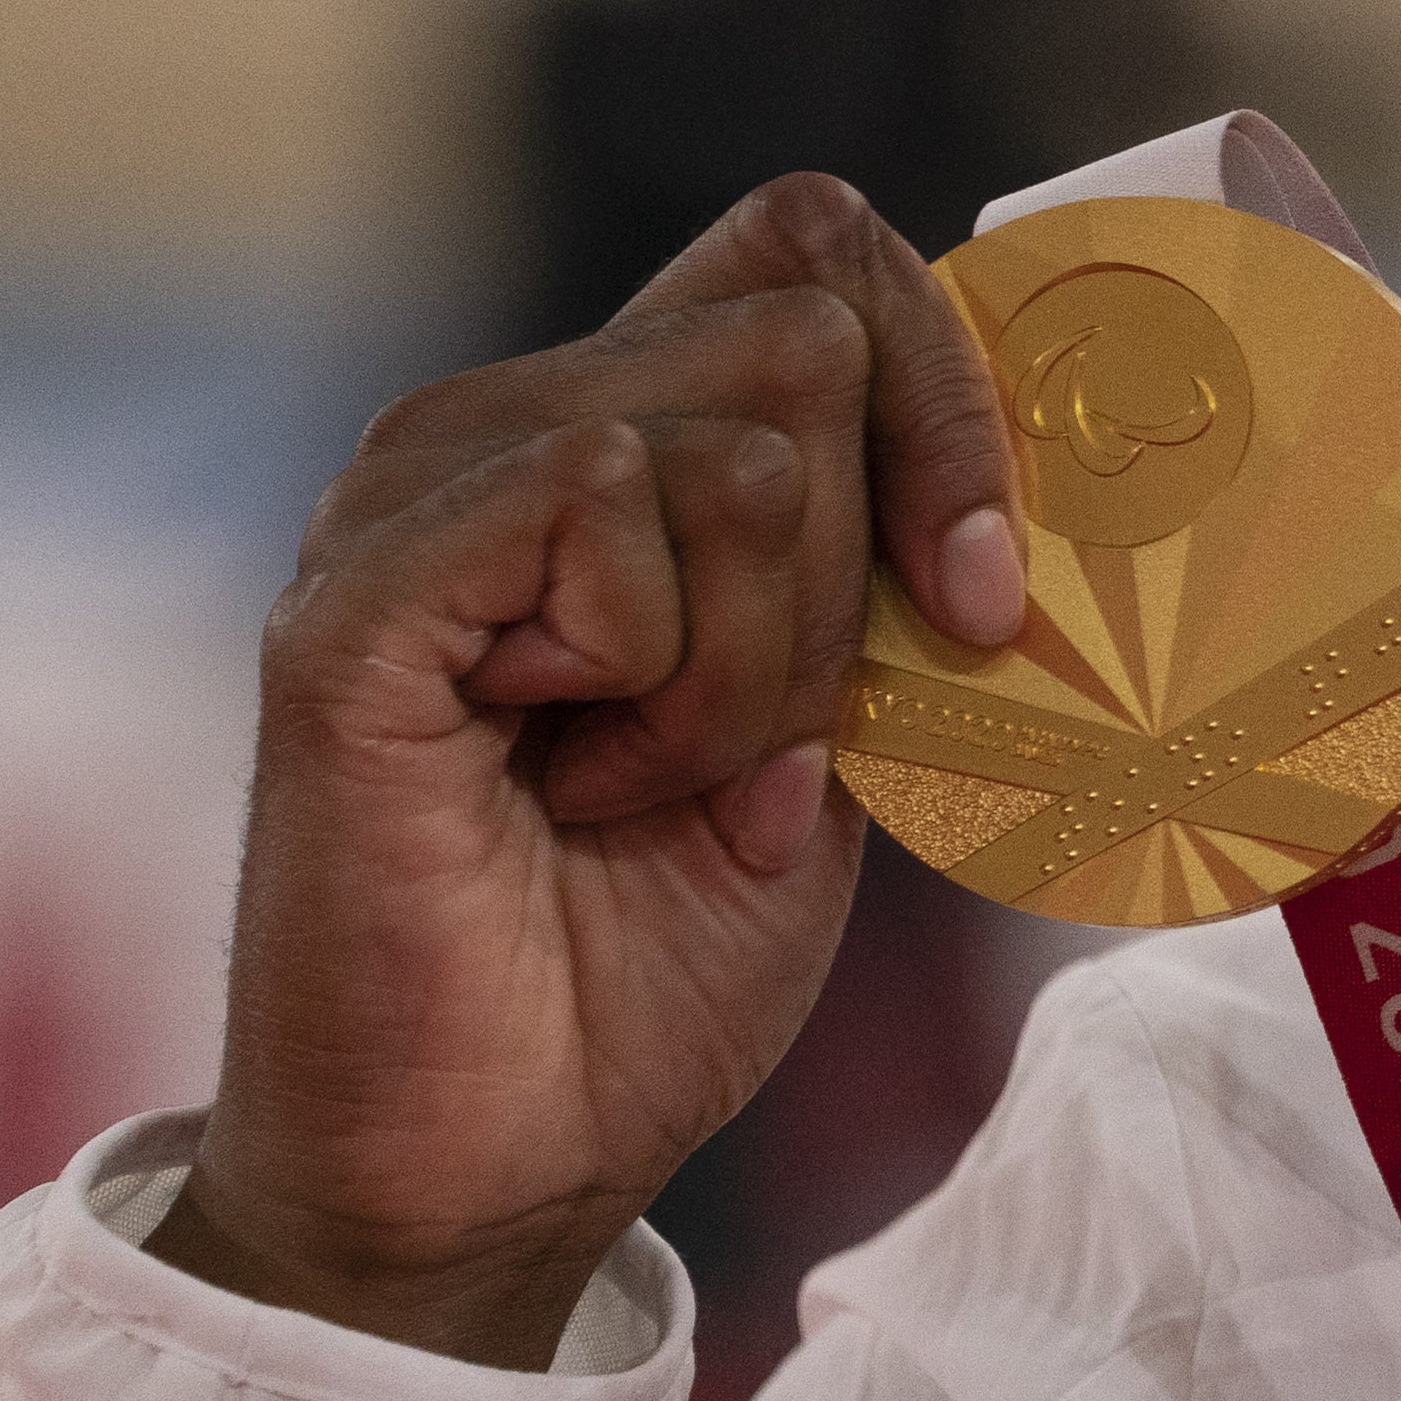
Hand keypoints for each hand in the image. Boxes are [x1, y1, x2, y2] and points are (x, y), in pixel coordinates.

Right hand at [158, 176, 1026, 1364]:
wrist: (501, 1159)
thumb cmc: (650, 953)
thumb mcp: (847, 737)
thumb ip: (901, 583)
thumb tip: (1041, 486)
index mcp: (623, 429)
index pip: (819, 241)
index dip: (949, 391)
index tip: (990, 595)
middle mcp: (504, 421)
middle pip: (808, 337)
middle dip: (854, 575)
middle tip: (753, 745)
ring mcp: (414, 492)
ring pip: (738, 450)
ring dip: (756, 665)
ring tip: (639, 782)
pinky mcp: (360, 595)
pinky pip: (603, 507)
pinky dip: (656, 681)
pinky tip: (566, 781)